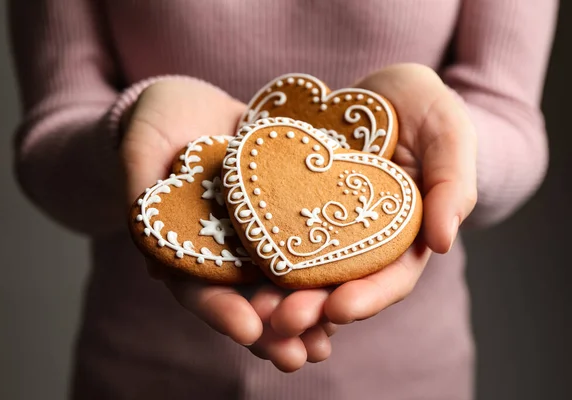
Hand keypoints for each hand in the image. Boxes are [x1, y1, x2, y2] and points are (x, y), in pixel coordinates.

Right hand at [119, 77, 333, 370]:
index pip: (196, 286)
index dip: (219, 309)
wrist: (194, 105)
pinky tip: (351, 291)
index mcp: (184, 244)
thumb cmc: (157, 121)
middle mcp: (223, 248)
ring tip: (324, 345)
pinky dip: (326, 271)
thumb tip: (142, 224)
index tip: (247, 329)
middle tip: (295, 357)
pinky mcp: (286, 211)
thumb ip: (140, 182)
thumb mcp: (142, 143)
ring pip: (280, 282)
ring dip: (303, 316)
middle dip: (269, 330)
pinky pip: (308, 243)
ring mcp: (255, 234)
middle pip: (244, 297)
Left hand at [265, 63, 477, 368]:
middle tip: (282, 321)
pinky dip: (259, 254)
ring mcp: (325, 222)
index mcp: (405, 234)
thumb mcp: (449, 135)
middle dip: (313, 308)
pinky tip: (236, 267)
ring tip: (255, 309)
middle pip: (340, 283)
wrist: (382, 91)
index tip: (338, 309)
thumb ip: (453, 184)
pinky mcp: (293, 202)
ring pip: (303, 268)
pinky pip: (274, 232)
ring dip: (280, 294)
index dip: (367, 297)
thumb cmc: (426, 110)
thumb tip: (443, 241)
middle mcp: (363, 238)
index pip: (391, 277)